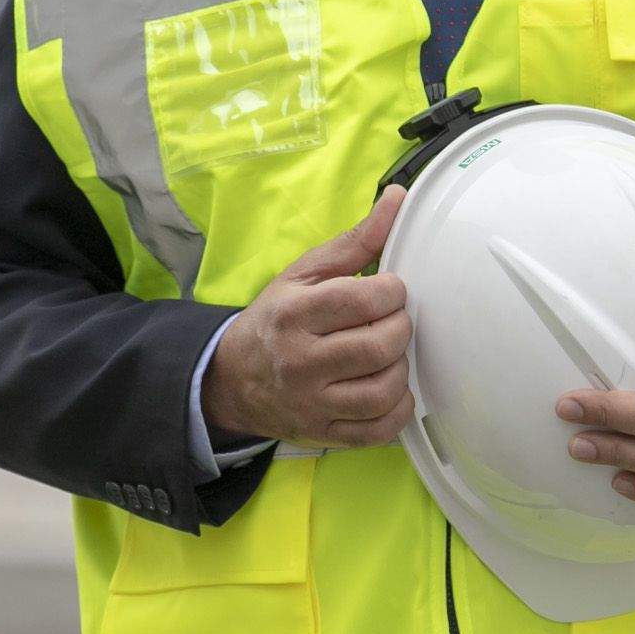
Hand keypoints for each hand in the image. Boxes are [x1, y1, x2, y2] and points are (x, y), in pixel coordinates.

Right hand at [200, 187, 413, 449]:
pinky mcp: (323, 434)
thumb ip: (355, 241)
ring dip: (401, 369)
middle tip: (392, 321)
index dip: (392, 292)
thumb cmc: (275, 319)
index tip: (388, 290)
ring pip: (383, 391)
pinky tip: (389, 388)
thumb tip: (398, 199)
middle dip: (400, 327)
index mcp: (294, 314)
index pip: (363, 300)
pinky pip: (379, 429)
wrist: (233, 378)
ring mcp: (312, 403)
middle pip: (379, 346)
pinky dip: (398, 409)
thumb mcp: (304, 274)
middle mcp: (300, 361)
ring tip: (389, 353)